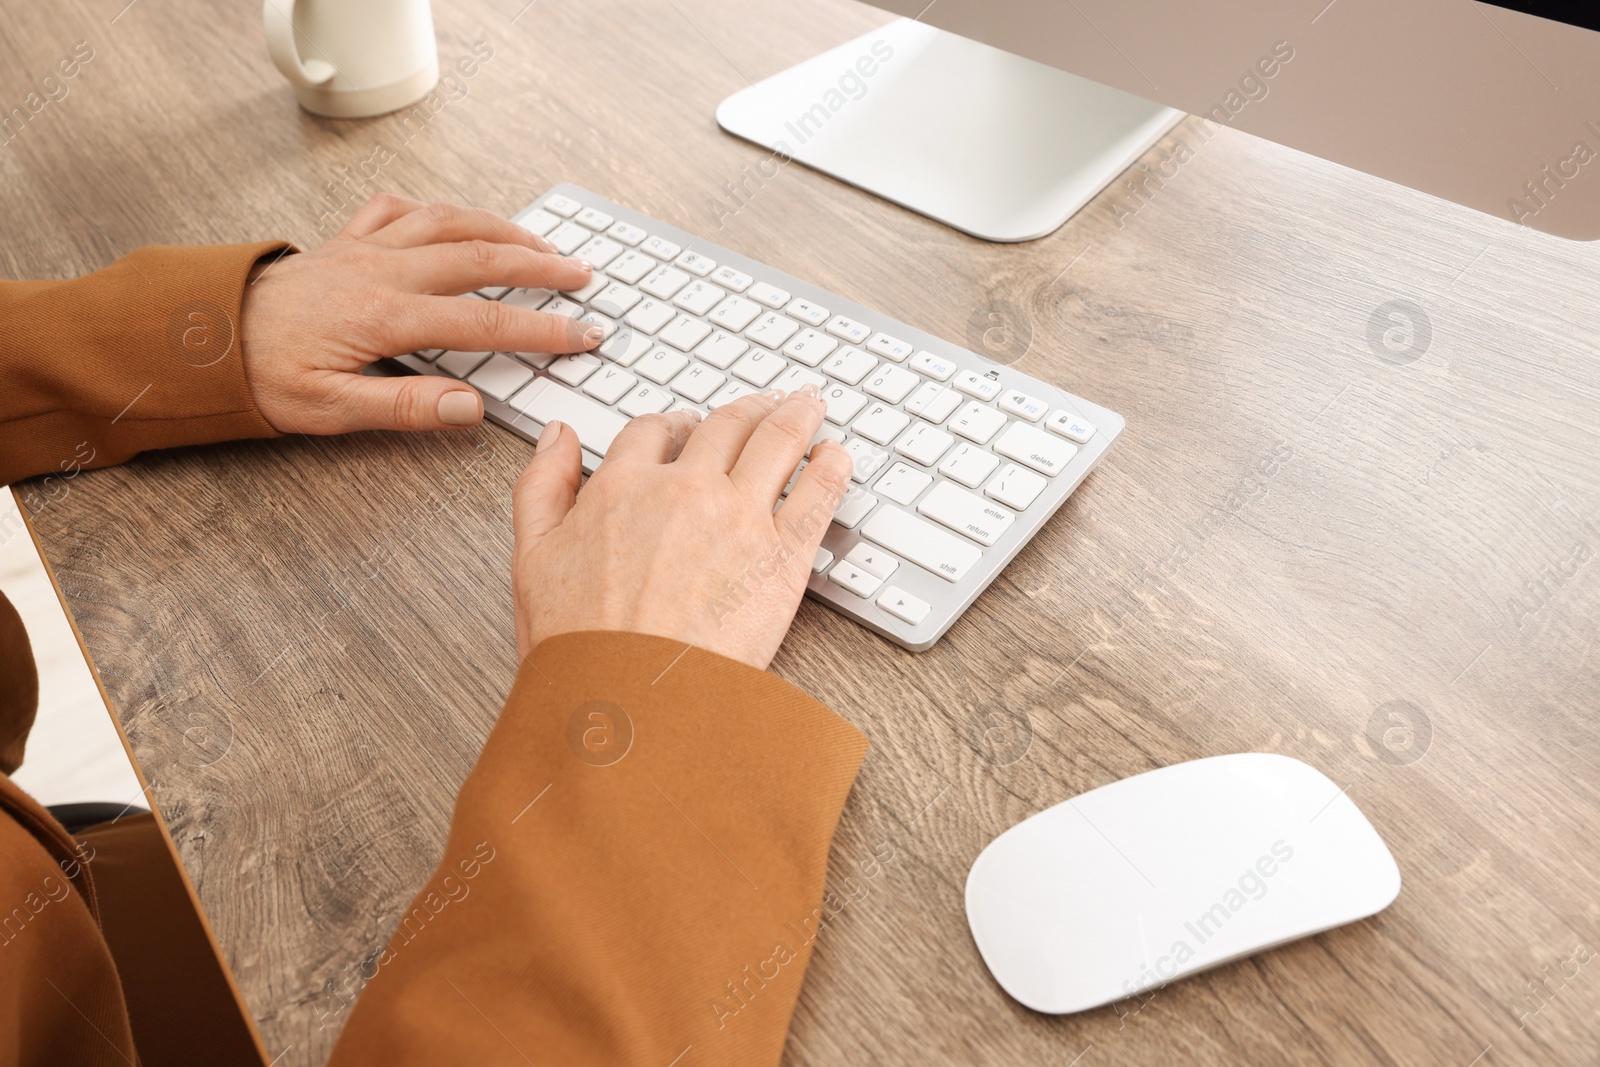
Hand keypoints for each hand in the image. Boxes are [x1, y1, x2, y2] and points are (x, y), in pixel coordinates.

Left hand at [240, 194, 597, 434]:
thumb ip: (406, 407)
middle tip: (582, 276)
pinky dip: (438, 210)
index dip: (543, 329)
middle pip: (482, 257)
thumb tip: (470, 406)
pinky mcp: (345, 241)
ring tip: (541, 243)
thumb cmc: (262, 375)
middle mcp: (383, 271)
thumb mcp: (331, 409)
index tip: (583, 335)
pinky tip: (456, 219)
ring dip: (503, 229)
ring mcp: (365, 248)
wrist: (202, 336)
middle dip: (541, 265)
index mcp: (387, 316)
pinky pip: (401, 209)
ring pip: (450, 221)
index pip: (485, 323)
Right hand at [511, 387, 853, 669]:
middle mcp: (684, 490)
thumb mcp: (531, 557)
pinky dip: (832, 466)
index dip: (674, 425)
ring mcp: (739, 518)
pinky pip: (818, 494)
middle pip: (724, 427)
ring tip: (809, 405)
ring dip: (796, 416)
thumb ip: (542, 487)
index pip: (654, 432)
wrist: (629, 698)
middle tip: (763, 404)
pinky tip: (838, 456)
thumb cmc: (580, 646)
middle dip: (746, 410)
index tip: (687, 428)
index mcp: (622, 487)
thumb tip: (557, 436)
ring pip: (776, 442)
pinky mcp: (783, 556)